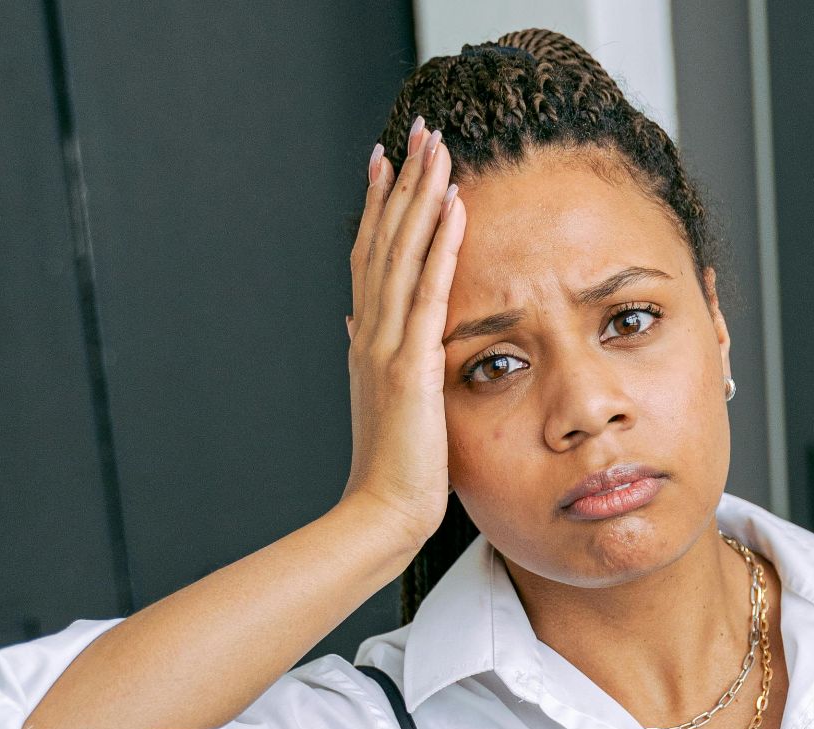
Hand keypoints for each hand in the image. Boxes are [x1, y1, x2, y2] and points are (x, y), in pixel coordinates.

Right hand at [341, 116, 466, 547]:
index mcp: (366, 339)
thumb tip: (359, 324)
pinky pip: (428, 290)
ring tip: (437, 148)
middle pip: (383, 238)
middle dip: (401, 181)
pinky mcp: (410, 364)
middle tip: (417, 131)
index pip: (371, 256)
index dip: (379, 205)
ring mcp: (385, 344)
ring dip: (420, 196)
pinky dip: (440, 244)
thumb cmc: (394, 470)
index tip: (387, 160)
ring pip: (401, 251)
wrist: (380, 512)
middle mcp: (370, 331)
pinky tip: (455, 206)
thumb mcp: (384, 404)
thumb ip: (377, 359)